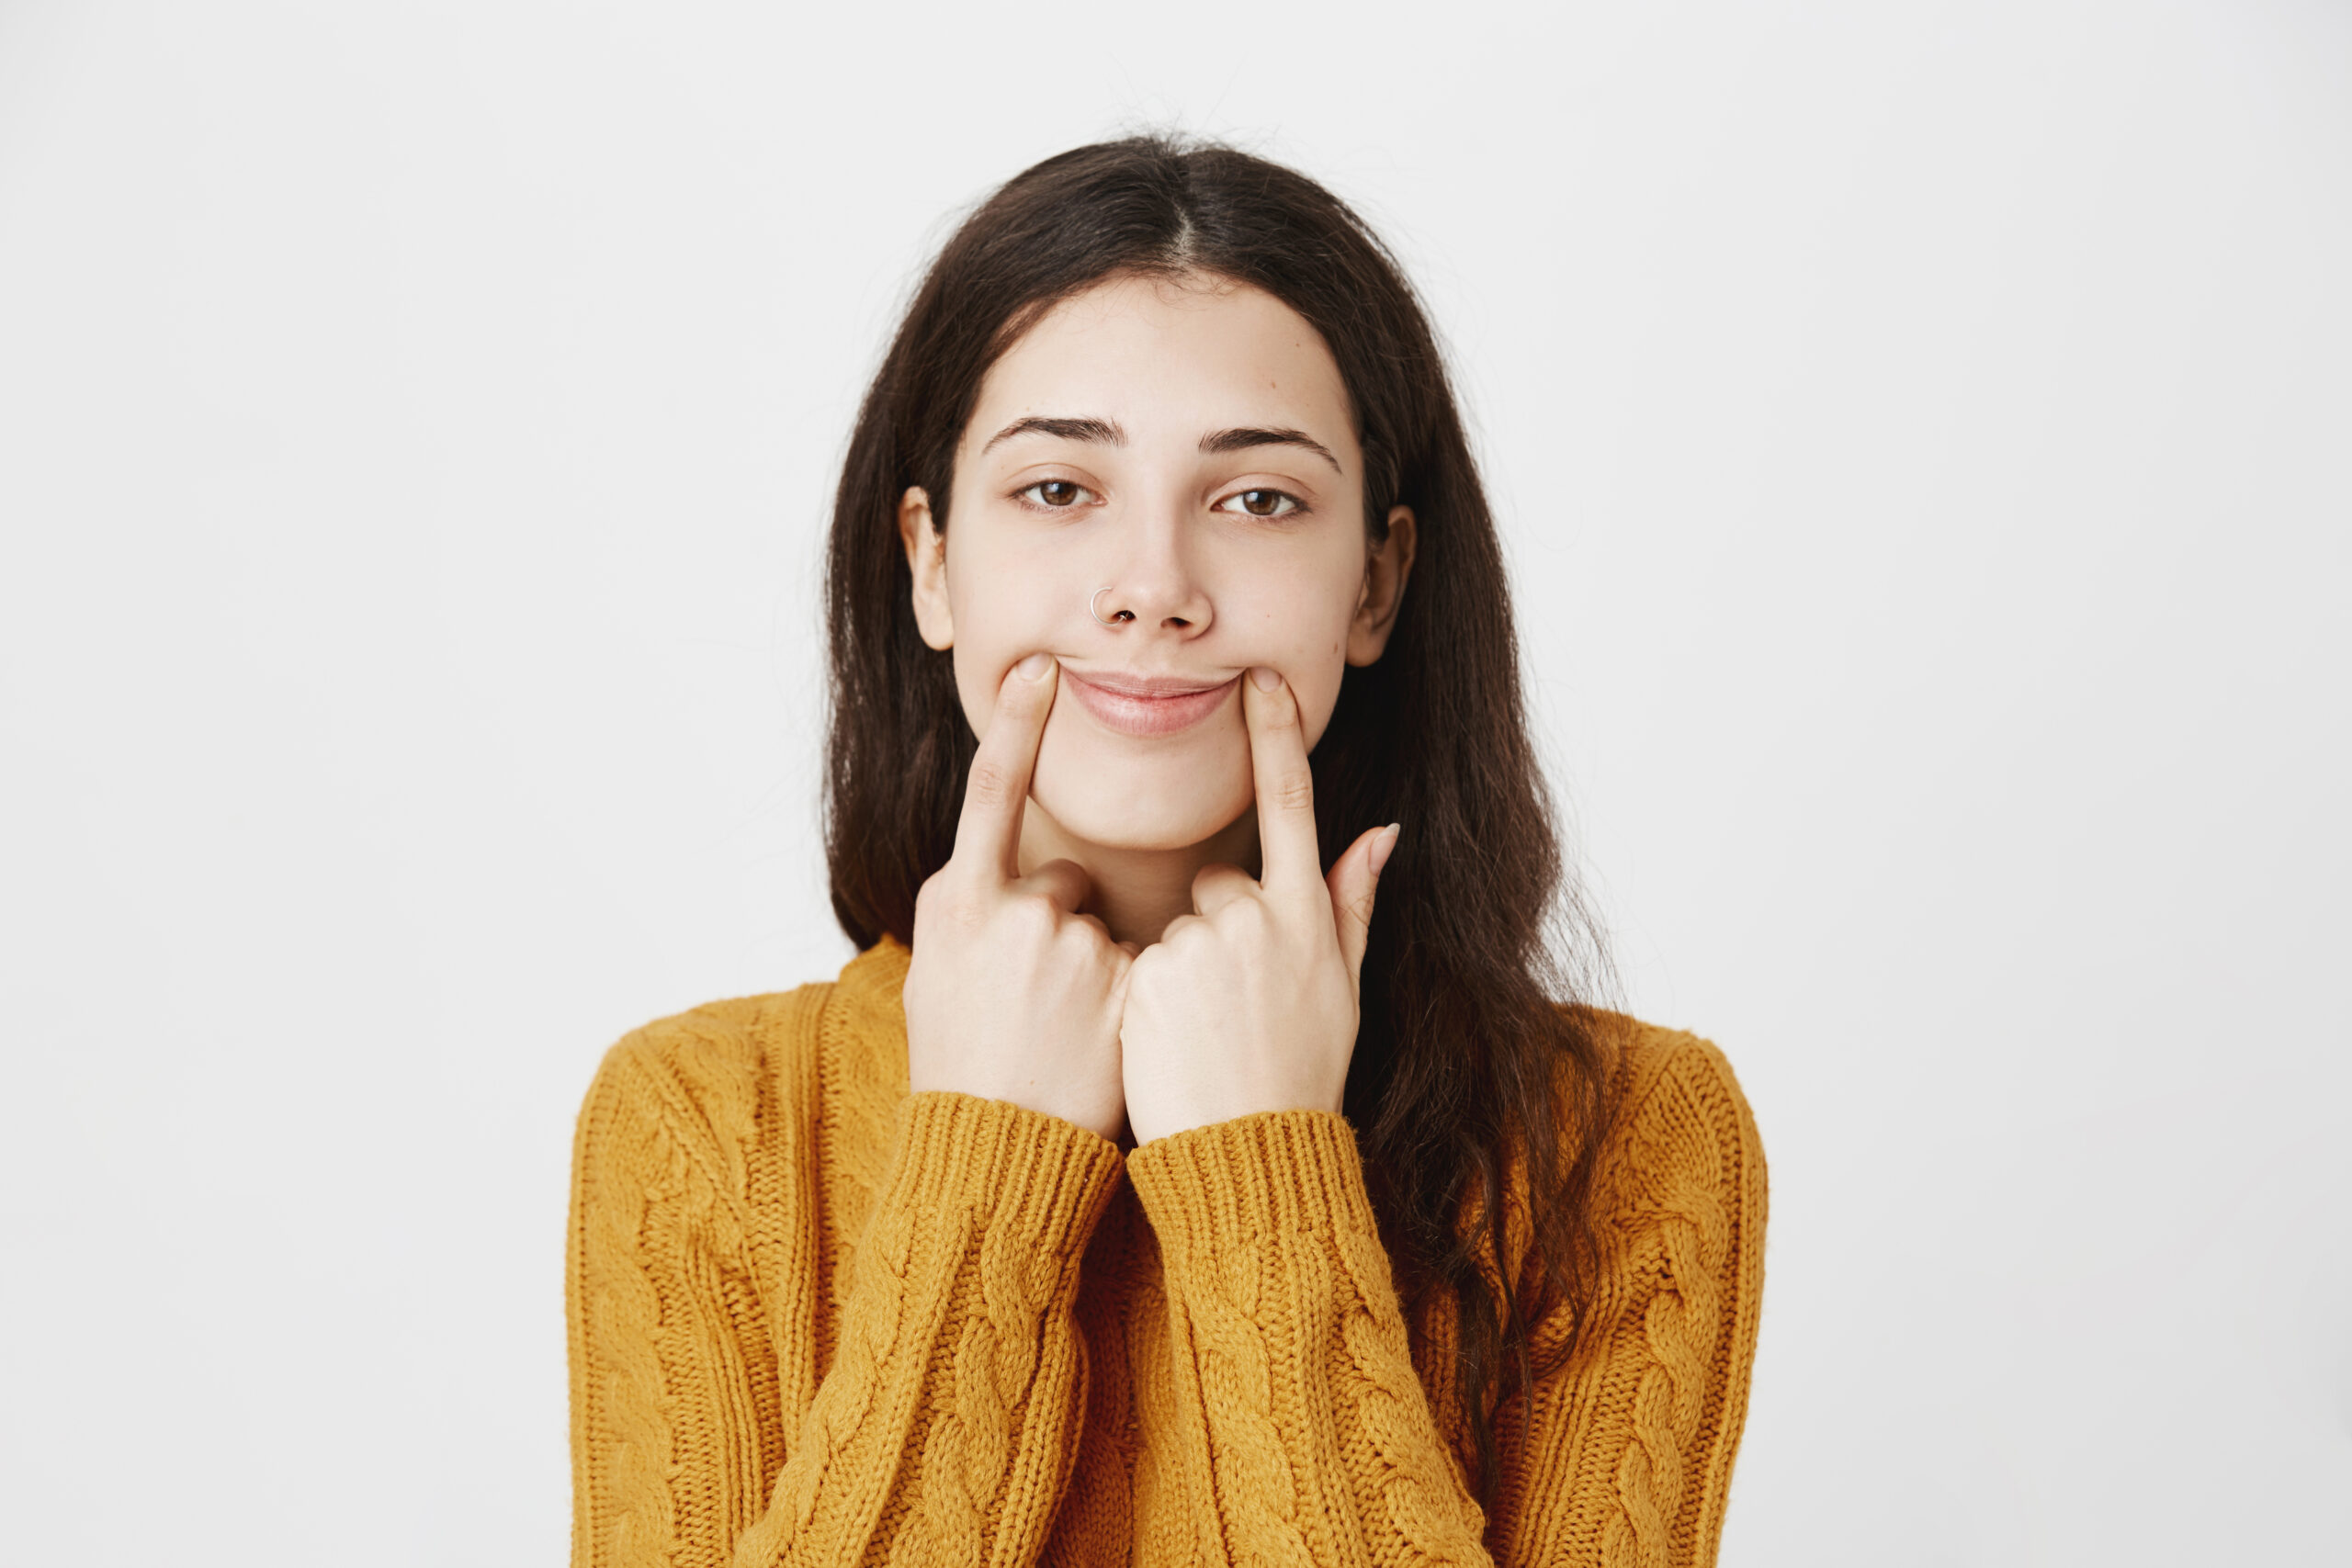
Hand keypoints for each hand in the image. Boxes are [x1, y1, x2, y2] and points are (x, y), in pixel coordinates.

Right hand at [903, 653, 1132, 1143]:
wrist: (990, 1153)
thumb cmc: (959, 1065)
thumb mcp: (936, 971)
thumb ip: (968, 907)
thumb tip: (987, 869)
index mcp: (959, 900)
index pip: (993, 791)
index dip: (1020, 724)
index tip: (1044, 665)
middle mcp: (1014, 909)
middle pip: (1062, 881)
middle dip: (1060, 927)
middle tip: (1031, 1004)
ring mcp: (1071, 944)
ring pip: (1102, 927)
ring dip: (1094, 968)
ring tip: (1059, 1036)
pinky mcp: (1122, 981)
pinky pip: (1140, 966)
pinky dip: (1126, 998)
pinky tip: (1095, 1044)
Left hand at [1119, 666, 1399, 1145]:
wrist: (1250, 1154)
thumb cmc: (1303, 1075)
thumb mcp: (1346, 988)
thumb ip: (1353, 900)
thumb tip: (1383, 828)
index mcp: (1306, 915)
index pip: (1291, 802)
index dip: (1274, 734)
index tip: (1259, 677)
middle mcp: (1256, 920)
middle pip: (1219, 885)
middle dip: (1218, 932)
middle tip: (1232, 1009)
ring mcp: (1201, 946)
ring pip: (1179, 927)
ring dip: (1183, 969)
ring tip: (1204, 1036)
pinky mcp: (1148, 977)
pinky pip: (1139, 960)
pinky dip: (1148, 995)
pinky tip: (1170, 1042)